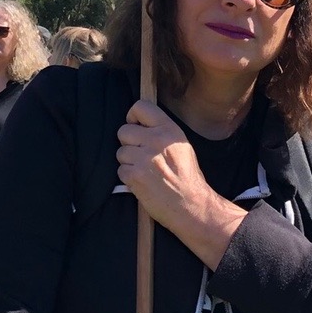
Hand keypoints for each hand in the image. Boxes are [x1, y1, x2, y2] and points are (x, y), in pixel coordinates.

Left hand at [116, 101, 216, 229]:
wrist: (191, 205)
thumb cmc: (186, 176)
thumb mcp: (181, 144)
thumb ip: (161, 130)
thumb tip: (139, 123)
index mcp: (168, 129)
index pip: (140, 107)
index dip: (133, 117)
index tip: (136, 127)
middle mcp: (156, 140)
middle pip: (123, 131)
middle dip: (129, 144)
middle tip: (141, 155)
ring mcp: (144, 158)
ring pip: (120, 152)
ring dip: (128, 162)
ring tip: (144, 171)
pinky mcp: (135, 175)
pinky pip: (120, 170)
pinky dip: (128, 177)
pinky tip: (142, 182)